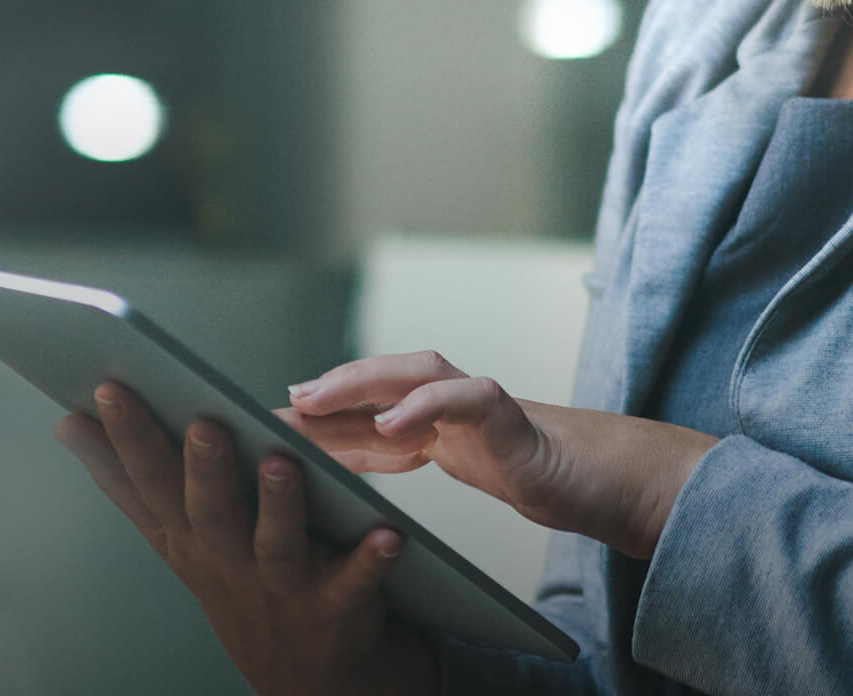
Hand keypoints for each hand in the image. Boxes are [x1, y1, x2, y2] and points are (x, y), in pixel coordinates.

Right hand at [55, 383, 433, 695]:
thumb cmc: (237, 582)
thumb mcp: (175, 537)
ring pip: (279, 543)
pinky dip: (371, 560)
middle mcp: (228, 560)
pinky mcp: (338, 605)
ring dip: (281, 505)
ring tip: (283, 462)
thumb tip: (66, 420)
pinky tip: (387, 534)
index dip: (127, 437)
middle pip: (211, 511)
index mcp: (187, 535)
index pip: (151, 480)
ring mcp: (282, 586)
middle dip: (205, 469)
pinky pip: (357, 581)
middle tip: (205, 424)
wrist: (307, 676)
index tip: (109, 387)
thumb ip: (127, 482)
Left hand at [279, 351, 716, 559]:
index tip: (259, 416)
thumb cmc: (519, 467)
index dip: (311, 406)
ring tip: (315, 399)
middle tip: (277, 403)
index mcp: (426, 407)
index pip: (360, 399)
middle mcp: (446, 392)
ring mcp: (476, 397)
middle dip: (325, 385)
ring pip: (413, 371)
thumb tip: (320, 457)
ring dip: (360, 381)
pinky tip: (391, 424)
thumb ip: (388, 453)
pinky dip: (423, 405)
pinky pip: (462, 399)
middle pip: (377, 373)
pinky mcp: (506, 413)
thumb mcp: (442, 462)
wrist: (594, 480)